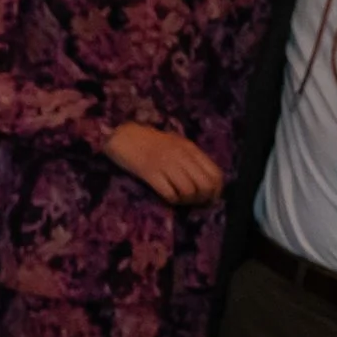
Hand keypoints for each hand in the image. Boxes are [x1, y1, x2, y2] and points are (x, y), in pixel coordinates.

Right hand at [104, 123, 224, 206]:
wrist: (120, 135)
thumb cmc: (147, 140)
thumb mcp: (174, 144)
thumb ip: (190, 158)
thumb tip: (206, 181)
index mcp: (189, 148)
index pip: (215, 174)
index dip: (216, 191)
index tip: (210, 198)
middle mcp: (181, 156)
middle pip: (205, 185)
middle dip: (203, 198)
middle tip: (194, 201)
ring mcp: (165, 164)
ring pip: (189, 191)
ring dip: (186, 200)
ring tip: (179, 199)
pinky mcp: (150, 173)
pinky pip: (170, 194)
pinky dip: (172, 200)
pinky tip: (168, 197)